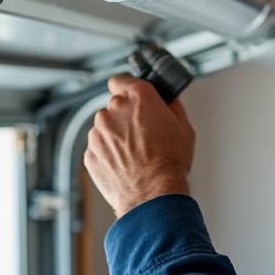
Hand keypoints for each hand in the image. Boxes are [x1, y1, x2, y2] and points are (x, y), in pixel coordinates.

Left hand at [84, 74, 195, 217]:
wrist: (152, 194)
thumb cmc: (169, 163)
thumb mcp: (184, 128)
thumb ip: (172, 106)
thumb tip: (168, 99)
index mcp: (138, 97)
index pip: (121, 80)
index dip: (126, 89)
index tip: (131, 98)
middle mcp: (114, 109)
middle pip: (114, 105)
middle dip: (124, 116)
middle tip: (141, 134)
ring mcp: (98, 131)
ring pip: (104, 127)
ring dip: (115, 136)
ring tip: (134, 155)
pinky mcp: (90, 152)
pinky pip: (98, 148)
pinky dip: (107, 154)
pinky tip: (124, 165)